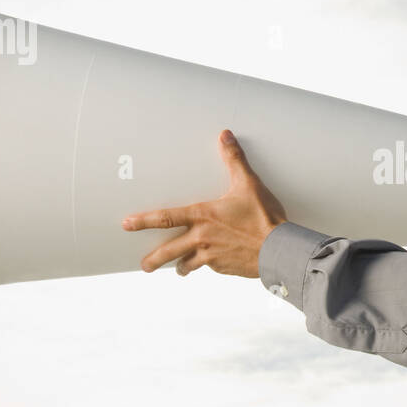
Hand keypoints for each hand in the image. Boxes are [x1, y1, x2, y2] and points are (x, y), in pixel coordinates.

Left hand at [122, 129, 287, 278]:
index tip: (127, 225)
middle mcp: (202, 238)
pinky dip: (209, 265)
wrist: (279, 249)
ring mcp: (212, 256)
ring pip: (187, 265)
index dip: (143, 221)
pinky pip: (211, 268)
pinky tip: (214, 263)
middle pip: (168, 251)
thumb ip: (234, 160)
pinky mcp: (224, 268)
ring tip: (179, 270)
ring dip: (181, 267)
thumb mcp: (249, 184)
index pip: (165, 218)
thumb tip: (225, 137)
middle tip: (145, 265)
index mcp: (203, 216)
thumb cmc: (264, 217)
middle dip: (154, 259)